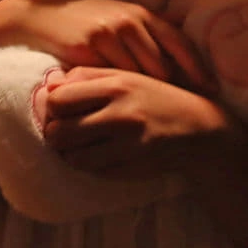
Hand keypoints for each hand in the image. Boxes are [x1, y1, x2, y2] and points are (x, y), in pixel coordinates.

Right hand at [0, 0, 216, 93]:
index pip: (180, 42)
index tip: (212, 91)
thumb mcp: (117, 21)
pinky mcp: (92, 47)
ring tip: (165, 117)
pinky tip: (129, 112)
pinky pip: (115, 79)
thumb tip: (174, 66)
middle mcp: (131, 21)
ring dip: (153, 96)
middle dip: (180, 87)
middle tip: (194, 110)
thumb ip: (144, 36)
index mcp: (142, 13)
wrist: (40, 16)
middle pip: (167, 62)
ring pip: (142, 73)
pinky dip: (123, 96)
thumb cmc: (83, 22)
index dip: (198, 69)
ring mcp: (111, 33)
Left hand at [41, 66, 242, 179]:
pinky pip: (92, 171)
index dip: (51, 108)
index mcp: (116, 85)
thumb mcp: (126, 76)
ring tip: (80, 145)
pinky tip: (100, 155)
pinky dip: (89, 165)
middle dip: (56, 134)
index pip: (58, 100)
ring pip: (72, 157)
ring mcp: (127, 144)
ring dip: (70, 153)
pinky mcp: (132, 166)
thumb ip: (85, 76)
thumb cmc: (156, 98)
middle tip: (65, 132)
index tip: (59, 111)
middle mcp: (120, 114)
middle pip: (58, 131)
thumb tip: (48, 87)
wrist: (198, 130)